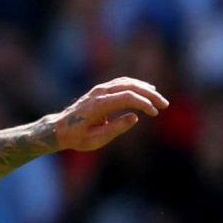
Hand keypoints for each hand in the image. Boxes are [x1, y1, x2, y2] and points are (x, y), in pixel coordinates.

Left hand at [50, 78, 166, 151]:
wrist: (59, 129)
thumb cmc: (77, 137)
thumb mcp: (95, 139)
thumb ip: (116, 128)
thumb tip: (135, 117)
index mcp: (98, 104)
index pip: (127, 97)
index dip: (143, 103)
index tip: (154, 113)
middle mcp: (99, 93)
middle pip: (130, 87)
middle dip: (150, 95)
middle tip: (164, 105)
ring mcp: (99, 89)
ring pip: (127, 82)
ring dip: (145, 89)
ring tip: (158, 100)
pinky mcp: (100, 90)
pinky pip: (122, 83)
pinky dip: (136, 86)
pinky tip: (147, 90)